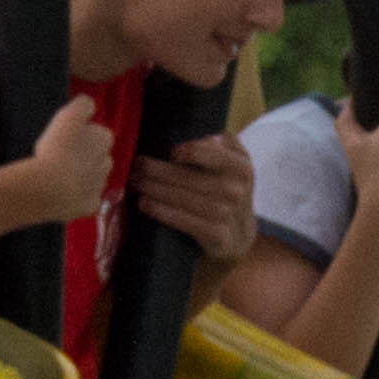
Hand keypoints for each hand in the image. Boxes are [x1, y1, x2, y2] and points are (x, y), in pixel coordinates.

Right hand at [20, 93, 118, 227]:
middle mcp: (107, 163)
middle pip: (99, 157)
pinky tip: (62, 193)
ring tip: (59, 175)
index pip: (100, 133)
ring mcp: (99, 187)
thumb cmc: (58, 147)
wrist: (48, 187)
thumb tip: (89, 106)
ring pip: (93, 179)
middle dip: (86, 156)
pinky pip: (85, 200)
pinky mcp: (89, 207)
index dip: (84, 134)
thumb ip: (84, 104)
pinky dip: (77, 197)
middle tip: (63, 156)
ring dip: (82, 176)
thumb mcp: (69, 114)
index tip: (68, 138)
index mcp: (104, 140)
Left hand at [126, 135, 258, 261]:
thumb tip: (188, 141)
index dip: (190, 151)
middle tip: (137, 167)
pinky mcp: (219, 237)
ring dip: (157, 191)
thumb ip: (217, 146)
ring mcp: (230, 215)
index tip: (170, 152)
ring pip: (187, 199)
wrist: (239, 235)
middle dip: (160, 171)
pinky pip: (187, 222)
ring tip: (136, 184)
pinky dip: (164, 212)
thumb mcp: (231, 165)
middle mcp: (238, 190)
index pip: (213, 154)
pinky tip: (145, 205)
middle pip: (192, 178)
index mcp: (242, 166)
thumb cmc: (226, 191)